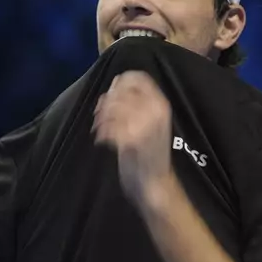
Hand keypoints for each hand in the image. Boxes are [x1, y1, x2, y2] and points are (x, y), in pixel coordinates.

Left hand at [92, 71, 173, 206]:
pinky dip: (101, 132)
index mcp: (161, 104)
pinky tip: (102, 139)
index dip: (121, 81)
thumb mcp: (152, 121)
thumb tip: (114, 85)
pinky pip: (108, 127)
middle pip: (121, 91)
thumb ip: (137, 103)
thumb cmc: (150, 152)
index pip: (138, 78)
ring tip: (99, 127)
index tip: (113, 92)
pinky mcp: (131, 141)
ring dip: (101, 117)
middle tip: (100, 114)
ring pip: (113, 108)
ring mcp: (144, 126)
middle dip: (106, 101)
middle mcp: (155, 111)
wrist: (155, 183)